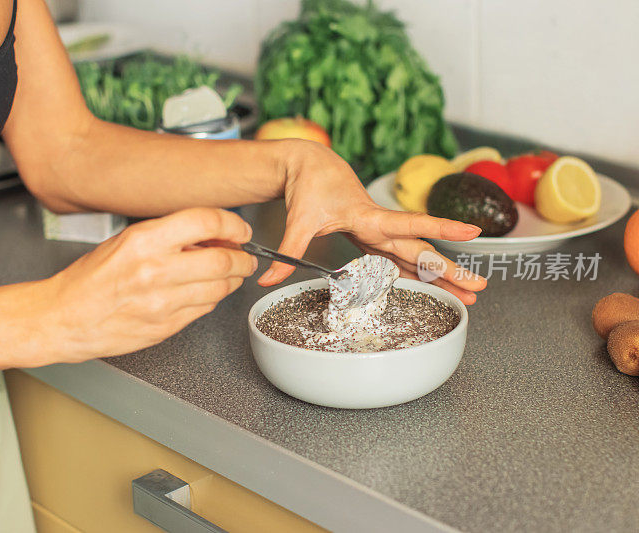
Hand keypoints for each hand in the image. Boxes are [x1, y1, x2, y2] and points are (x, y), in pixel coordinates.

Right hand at [45, 208, 256, 361]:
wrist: (64, 317)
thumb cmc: (90, 279)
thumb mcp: (126, 241)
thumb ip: (169, 236)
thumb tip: (210, 237)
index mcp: (144, 241)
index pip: (206, 222)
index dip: (233, 226)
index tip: (240, 231)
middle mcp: (155, 271)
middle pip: (223, 261)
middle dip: (242, 259)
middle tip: (244, 257)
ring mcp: (162, 303)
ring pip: (219, 289)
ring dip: (232, 281)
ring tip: (227, 274)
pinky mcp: (166, 327)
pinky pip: (204, 310)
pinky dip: (211, 299)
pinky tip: (202, 292)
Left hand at [257, 141, 486, 303]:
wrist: (310, 165)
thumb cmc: (308, 186)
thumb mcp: (297, 220)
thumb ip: (287, 250)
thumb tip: (266, 279)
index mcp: (369, 217)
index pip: (410, 224)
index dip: (441, 229)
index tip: (473, 233)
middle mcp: (381, 225)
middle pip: (422, 249)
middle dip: (451, 269)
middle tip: (479, 287)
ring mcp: (381, 231)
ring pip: (416, 255)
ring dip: (442, 275)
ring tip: (469, 294)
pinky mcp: (375, 235)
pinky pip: (402, 257)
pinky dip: (420, 272)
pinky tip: (434, 286)